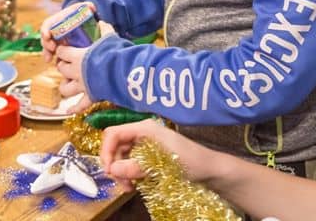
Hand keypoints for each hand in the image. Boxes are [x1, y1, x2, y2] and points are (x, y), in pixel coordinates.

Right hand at [39, 1, 98, 61]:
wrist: (82, 21)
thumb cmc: (80, 14)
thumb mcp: (83, 9)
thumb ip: (88, 6)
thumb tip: (91, 6)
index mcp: (58, 21)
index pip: (48, 24)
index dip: (45, 30)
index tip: (47, 36)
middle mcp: (55, 30)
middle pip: (46, 37)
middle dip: (46, 44)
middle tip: (52, 49)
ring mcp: (57, 40)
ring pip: (48, 47)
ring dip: (47, 53)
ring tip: (49, 59)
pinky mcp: (61, 48)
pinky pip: (56, 55)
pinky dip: (55, 60)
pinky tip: (57, 65)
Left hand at [53, 21, 114, 113]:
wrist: (120, 73)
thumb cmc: (114, 53)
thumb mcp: (109, 38)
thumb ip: (104, 30)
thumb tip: (102, 21)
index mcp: (78, 56)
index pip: (62, 53)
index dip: (62, 51)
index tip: (64, 49)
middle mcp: (76, 72)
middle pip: (62, 69)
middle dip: (63, 67)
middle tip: (67, 64)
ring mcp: (82, 86)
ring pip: (65, 89)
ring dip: (65, 86)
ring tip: (68, 83)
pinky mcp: (91, 96)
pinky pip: (80, 105)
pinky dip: (74, 108)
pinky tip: (69, 111)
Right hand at [100, 119, 217, 189]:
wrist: (210, 170)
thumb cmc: (189, 162)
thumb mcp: (161, 165)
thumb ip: (136, 167)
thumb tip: (112, 170)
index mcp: (144, 128)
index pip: (113, 133)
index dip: (106, 150)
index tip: (109, 171)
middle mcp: (142, 133)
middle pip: (115, 145)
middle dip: (114, 165)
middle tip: (121, 184)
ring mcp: (146, 144)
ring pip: (122, 156)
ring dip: (121, 172)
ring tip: (130, 188)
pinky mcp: (150, 155)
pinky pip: (131, 162)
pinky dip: (129, 174)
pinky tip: (136, 184)